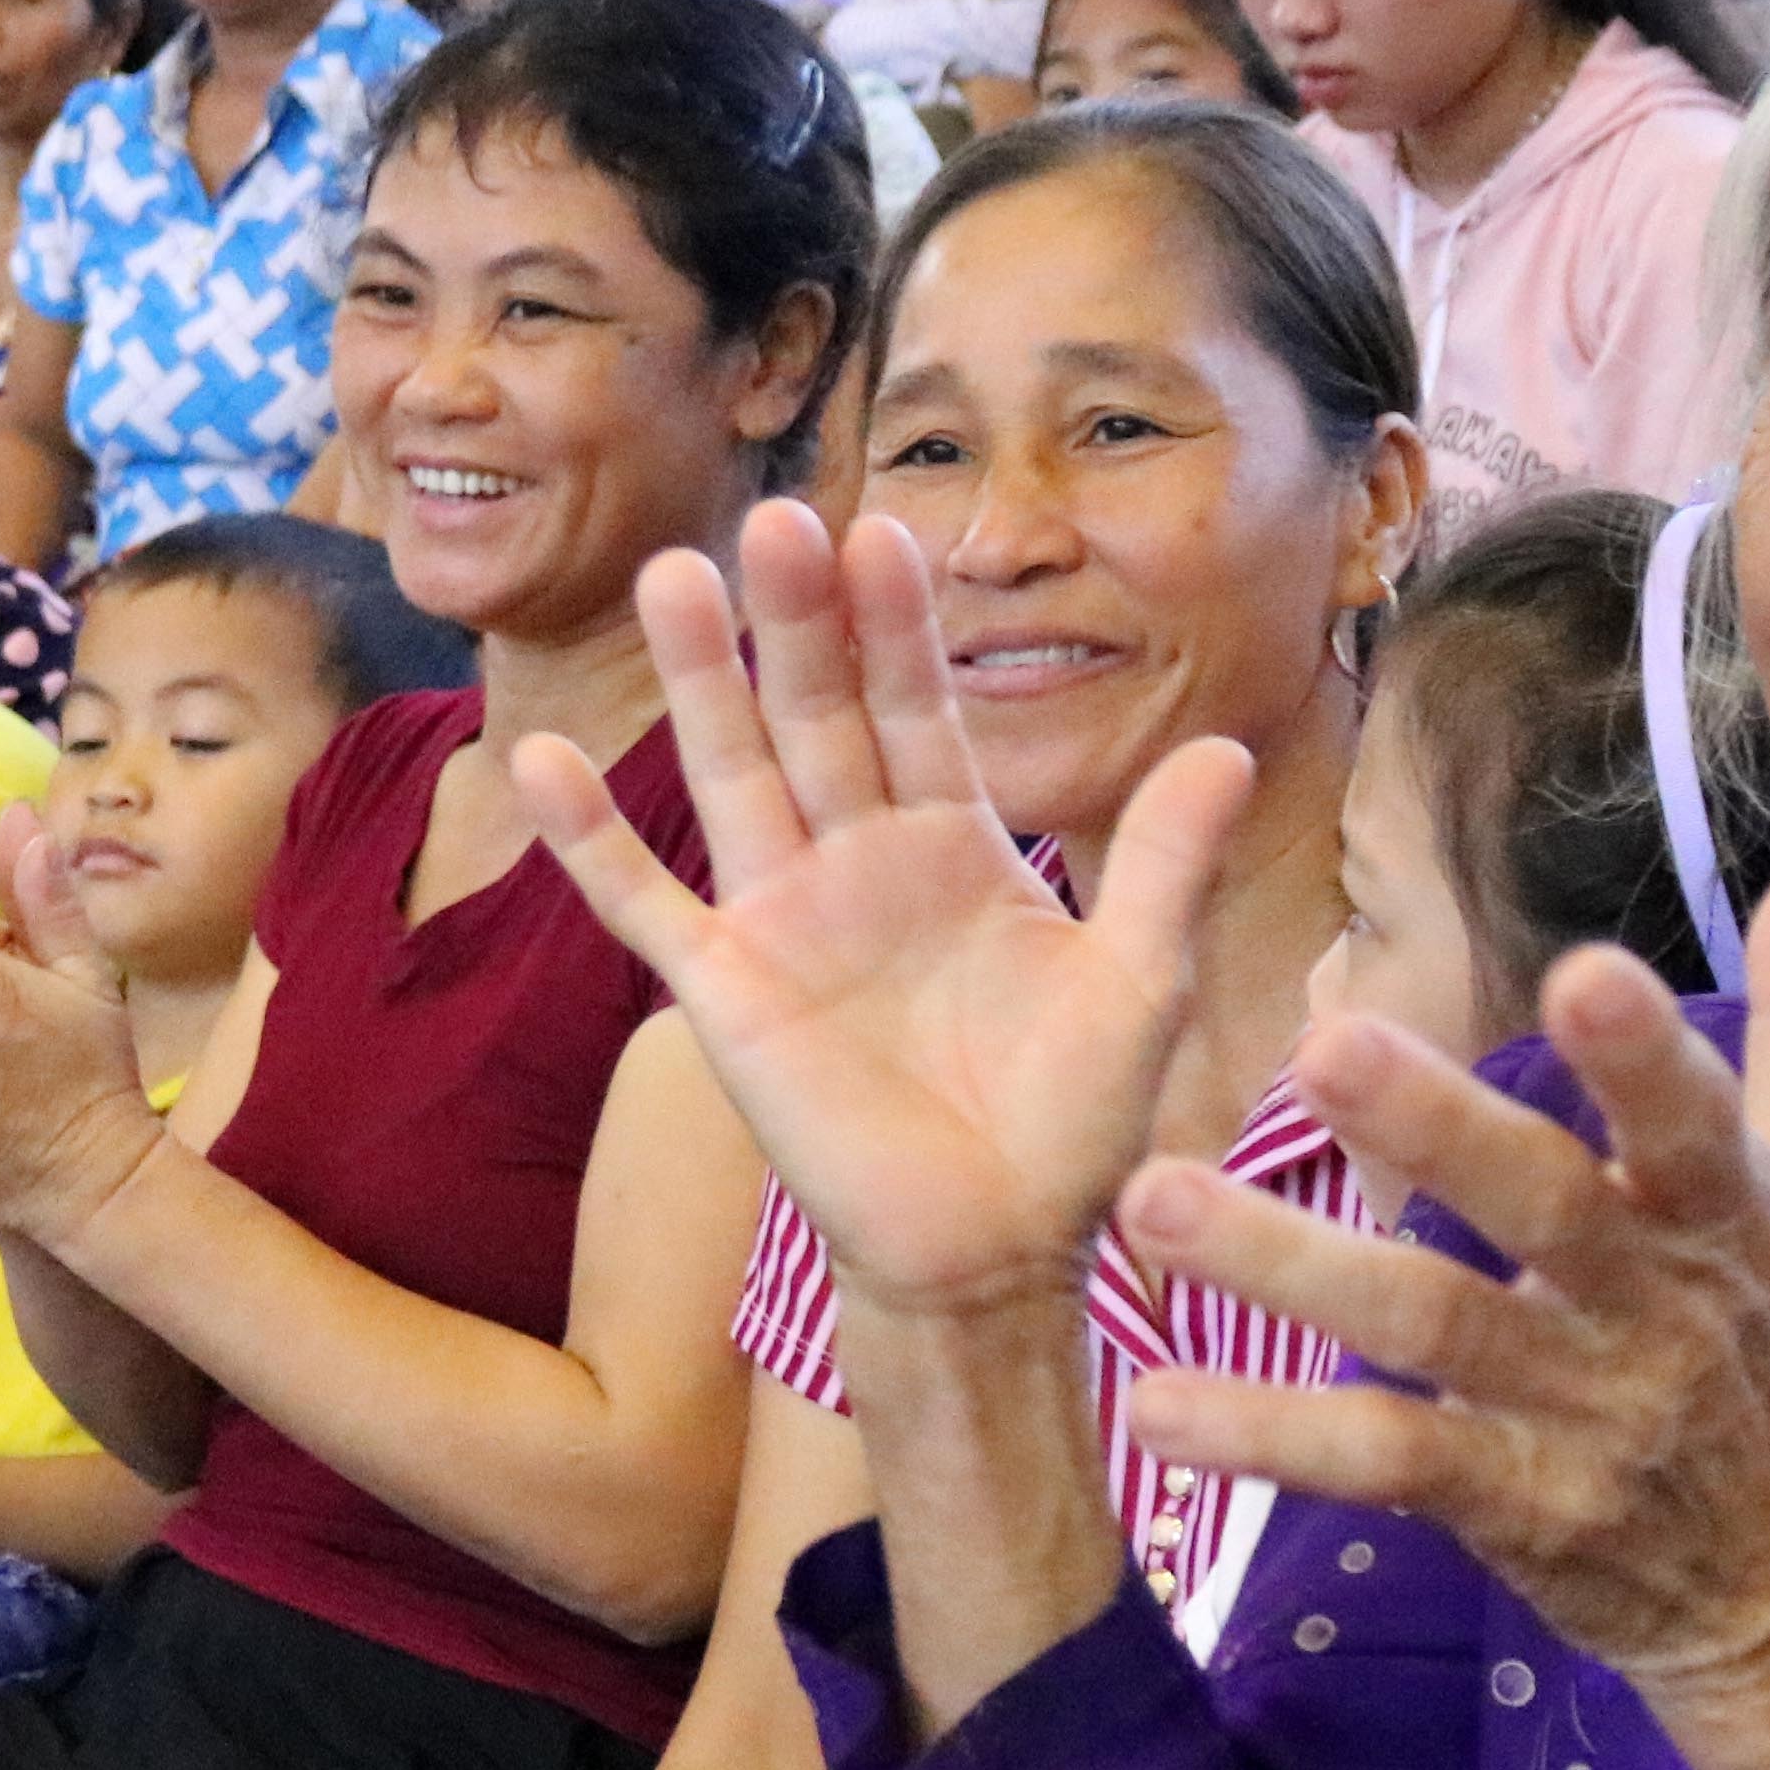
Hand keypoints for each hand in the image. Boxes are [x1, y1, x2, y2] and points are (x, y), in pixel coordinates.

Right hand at [524, 499, 1248, 1327]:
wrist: (995, 1252)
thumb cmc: (1073, 1124)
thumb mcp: (1140, 984)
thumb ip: (1165, 864)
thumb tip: (1230, 748)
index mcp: (956, 845)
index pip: (920, 707)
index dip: (900, 627)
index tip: (884, 533)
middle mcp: (860, 860)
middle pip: (819, 714)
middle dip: (798, 621)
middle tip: (776, 517)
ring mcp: (783, 918)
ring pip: (732, 774)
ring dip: (701, 681)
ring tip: (671, 575)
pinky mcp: (726, 991)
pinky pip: (645, 903)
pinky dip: (593, 838)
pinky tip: (539, 761)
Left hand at [1113, 849, 1769, 1728]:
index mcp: (1732, 1211)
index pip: (1696, 1122)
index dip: (1646, 1056)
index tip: (1584, 972)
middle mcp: (1657, 1306)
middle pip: (1541, 1207)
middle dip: (1437, 1128)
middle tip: (1319, 1046)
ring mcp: (1583, 1415)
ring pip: (1429, 1328)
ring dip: (1288, 1267)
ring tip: (1151, 1201)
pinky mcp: (1514, 1507)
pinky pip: (1380, 1463)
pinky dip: (1270, 1438)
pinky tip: (1154, 1406)